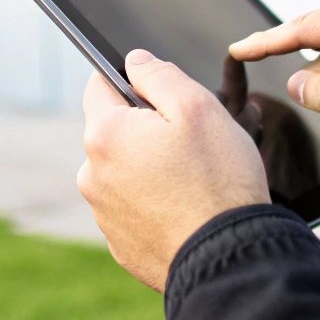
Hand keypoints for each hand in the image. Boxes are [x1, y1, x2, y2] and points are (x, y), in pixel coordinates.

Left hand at [78, 49, 269, 291]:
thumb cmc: (218, 181)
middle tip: (189, 144)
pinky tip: (186, 210)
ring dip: (148, 168)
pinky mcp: (120, 244)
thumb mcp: (198, 107)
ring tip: (191, 181)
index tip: (161, 96)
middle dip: (144, 129)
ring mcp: (104, 214)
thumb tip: (134, 61)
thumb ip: (160, 75)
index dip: (132, 82)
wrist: (228, 258)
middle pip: (113, 131)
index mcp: (105, 135)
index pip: (100, 85)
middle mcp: (92, 175)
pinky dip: (154, 204)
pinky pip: (133, 209)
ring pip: (123, 171)